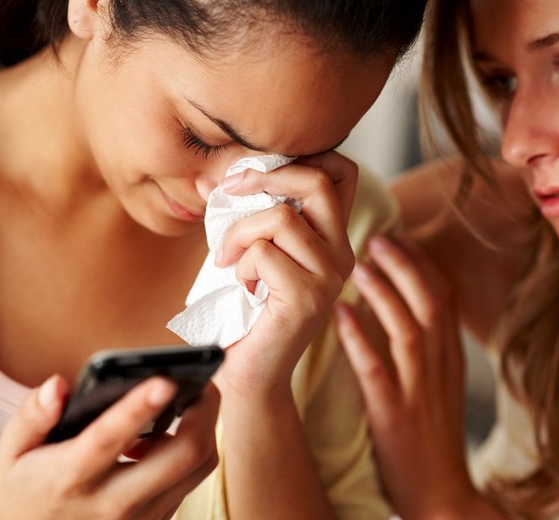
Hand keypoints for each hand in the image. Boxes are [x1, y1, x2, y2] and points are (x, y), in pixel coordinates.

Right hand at [0, 375, 219, 518]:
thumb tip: (58, 386)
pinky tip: (169, 436)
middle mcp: (112, 503)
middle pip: (183, 455)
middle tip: (202, 378)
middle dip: (204, 410)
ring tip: (186, 402)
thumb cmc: (26, 486)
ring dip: (203, 427)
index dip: (138, 408)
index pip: (109, 439)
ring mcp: (141, 518)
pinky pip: (192, 480)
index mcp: (70, 478)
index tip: (164, 381)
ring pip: (199, 466)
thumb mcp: (13, 450)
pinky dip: (192, 451)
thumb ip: (32, 414)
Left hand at [215, 151, 356, 395]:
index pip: (341, 172)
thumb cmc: (248, 311)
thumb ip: (251, 216)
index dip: (302, 157)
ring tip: (228, 260)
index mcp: (334, 238)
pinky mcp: (307, 297)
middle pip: (319, 181)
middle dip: (266, 176)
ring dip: (240, 233)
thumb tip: (217, 177)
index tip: (256, 173)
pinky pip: (264, 253)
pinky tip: (242, 286)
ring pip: (281, 217)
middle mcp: (342, 254)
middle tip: (230, 191)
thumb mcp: (255, 252)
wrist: (250, 372)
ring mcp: (329, 276)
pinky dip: (240, 264)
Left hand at [334, 234, 499, 518]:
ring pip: (409, 327)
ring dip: (384, 292)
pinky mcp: (395, 414)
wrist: (440, 496)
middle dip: (406, 265)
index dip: (422, 263)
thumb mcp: (438, 387)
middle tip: (377, 237)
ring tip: (358, 265)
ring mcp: (419, 390)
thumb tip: (399, 310)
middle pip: (431, 302)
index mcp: (451, 358)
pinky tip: (339, 314)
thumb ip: (424, 349)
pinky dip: (359, 338)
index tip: (399, 237)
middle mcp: (441, 367)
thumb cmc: (430, 439)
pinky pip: (376, 368)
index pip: (444, 298)